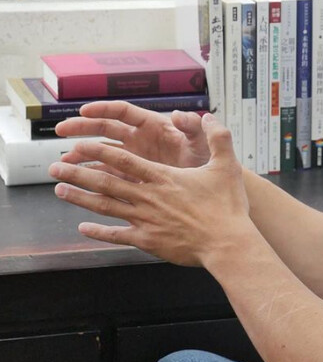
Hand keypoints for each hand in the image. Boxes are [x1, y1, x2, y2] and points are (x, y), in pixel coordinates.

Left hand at [49, 113, 252, 266]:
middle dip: (77, 172)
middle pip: (105, 182)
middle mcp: (149, 197)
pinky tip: (83, 229)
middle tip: (55, 166)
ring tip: (59, 190)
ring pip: (105, 206)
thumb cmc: (228, 206)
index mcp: (163, 177)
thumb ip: (218, 138)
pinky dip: (98, 232)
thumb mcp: (227, 165)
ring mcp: (145, 221)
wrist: (228, 244)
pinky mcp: (148, 242)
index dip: (98, 151)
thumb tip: (209, 117)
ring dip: (80, 198)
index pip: (124, 159)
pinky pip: (117, 235)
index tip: (78, 145)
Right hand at [56, 101, 212, 173]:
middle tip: (61, 130)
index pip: (123, 112)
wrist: (210, 186)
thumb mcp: (201, 141)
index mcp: (154, 125)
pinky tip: (79, 182)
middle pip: (106, 129)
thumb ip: (193, 127)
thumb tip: (180, 115)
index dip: (103, 109)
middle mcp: (141, 139)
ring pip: (103, 153)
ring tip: (64, 161)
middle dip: (83, 128)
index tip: (84, 110)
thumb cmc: (207, 160)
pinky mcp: (134, 176)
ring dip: (83, 155)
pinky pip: (109, 174)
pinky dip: (94, 176)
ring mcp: (135, 158)